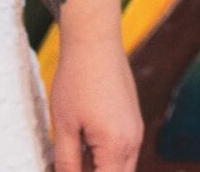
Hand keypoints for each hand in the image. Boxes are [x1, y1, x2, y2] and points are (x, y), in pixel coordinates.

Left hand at [49, 38, 141, 171]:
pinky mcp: (132, 120)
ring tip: (74, 151)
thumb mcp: (64, 126)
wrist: (95, 41)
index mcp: (117, 146)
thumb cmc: (77, 79)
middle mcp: (133, 141)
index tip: (66, 170)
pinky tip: (82, 143)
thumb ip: (67, 162)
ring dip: (100, 167)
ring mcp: (135, 130)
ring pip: (122, 167)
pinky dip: (105, 156)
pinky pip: (123, 150)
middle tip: (70, 163)